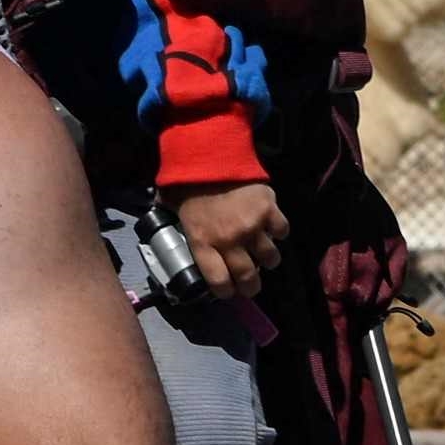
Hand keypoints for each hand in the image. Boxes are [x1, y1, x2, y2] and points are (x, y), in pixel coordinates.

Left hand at [172, 179, 287, 298]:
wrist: (210, 153)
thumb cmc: (187, 183)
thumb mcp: (172, 210)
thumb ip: (175, 227)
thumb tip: (163, 235)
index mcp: (203, 242)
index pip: (219, 282)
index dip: (226, 291)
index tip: (229, 290)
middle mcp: (229, 240)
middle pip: (248, 277)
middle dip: (251, 286)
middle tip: (252, 285)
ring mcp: (252, 226)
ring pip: (269, 258)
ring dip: (268, 260)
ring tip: (265, 256)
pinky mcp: (269, 210)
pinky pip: (281, 231)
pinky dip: (278, 232)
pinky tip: (272, 229)